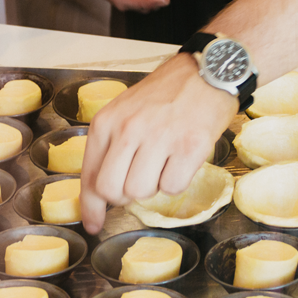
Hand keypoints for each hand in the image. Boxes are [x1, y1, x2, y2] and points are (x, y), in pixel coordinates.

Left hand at [80, 54, 237, 232]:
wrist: (207, 73)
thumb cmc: (166, 95)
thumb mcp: (125, 113)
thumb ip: (111, 148)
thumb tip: (101, 195)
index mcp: (107, 122)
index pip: (90, 176)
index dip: (90, 207)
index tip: (94, 224)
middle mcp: (128, 129)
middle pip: (112, 191)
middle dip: (124, 196)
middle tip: (139, 181)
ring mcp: (159, 138)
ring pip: (141, 192)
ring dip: (153, 186)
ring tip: (163, 162)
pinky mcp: (189, 147)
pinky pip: (172, 188)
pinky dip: (177, 181)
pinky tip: (181, 159)